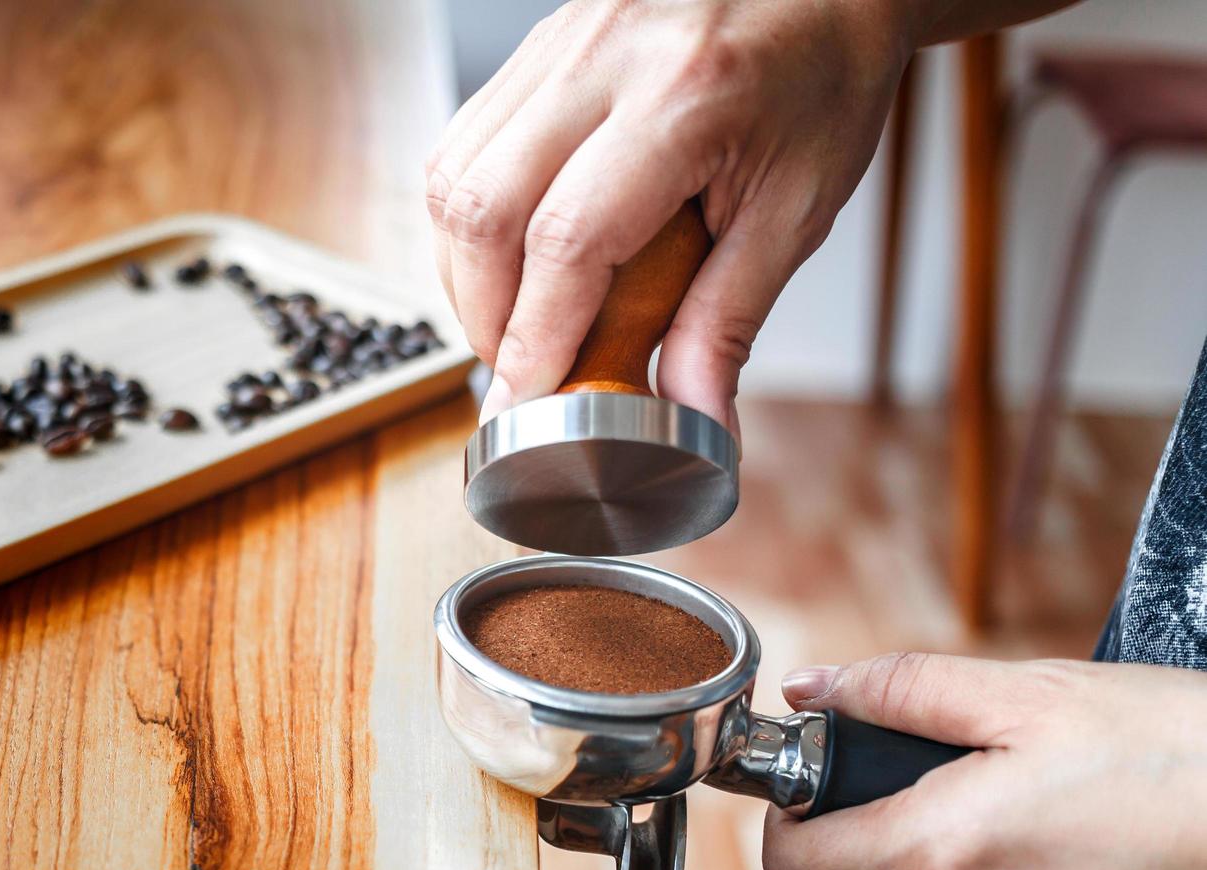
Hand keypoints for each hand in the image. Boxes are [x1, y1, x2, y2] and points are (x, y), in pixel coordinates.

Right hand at [425, 0, 909, 430]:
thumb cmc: (823, 80)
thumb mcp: (799, 208)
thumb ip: (731, 318)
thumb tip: (693, 418)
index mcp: (685, 98)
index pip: (568, 239)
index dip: (536, 336)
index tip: (530, 399)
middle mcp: (604, 57)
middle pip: (482, 207)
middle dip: (485, 313)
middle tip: (520, 368)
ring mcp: (559, 44)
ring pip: (452, 175)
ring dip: (465, 270)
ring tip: (513, 318)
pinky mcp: (539, 47)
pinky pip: (464, 142)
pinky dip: (468, 217)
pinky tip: (507, 255)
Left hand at [763, 653, 1206, 869]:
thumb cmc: (1184, 753)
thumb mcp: (1032, 692)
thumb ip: (901, 690)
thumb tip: (814, 689)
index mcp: (944, 856)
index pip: (796, 867)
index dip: (792, 812)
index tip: (822, 771)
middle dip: (901, 805)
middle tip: (974, 753)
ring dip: (970, 835)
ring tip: (1052, 787)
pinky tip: (1084, 830)